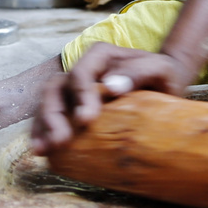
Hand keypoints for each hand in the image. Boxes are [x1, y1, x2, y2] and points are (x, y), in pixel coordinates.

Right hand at [29, 44, 190, 154]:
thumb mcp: (159, 68)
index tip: (86, 120)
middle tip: (61, 141)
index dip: (79, 95)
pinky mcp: (72, 108)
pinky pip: (50, 118)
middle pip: (56, 88)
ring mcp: (74, 89)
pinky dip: (43, 133)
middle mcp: (82, 70)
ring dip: (42, 126)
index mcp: (99, 56)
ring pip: (48, 102)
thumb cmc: (162, 75)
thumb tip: (111, 86)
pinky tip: (43, 151)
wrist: (164, 86)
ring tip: (43, 149)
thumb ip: (138, 72)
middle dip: (53, 114)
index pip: (81, 73)